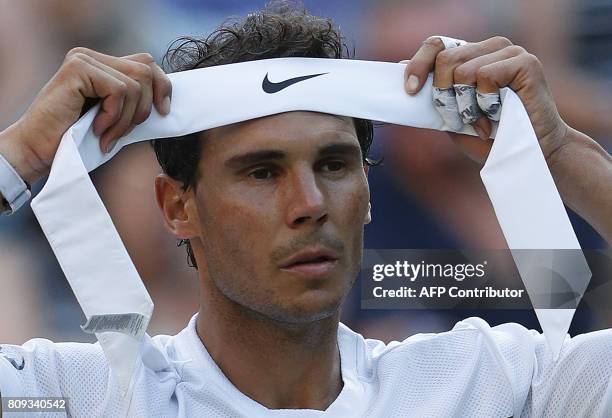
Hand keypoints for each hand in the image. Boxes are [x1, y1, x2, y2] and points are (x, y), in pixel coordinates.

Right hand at [0, 47, 171, 183]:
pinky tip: (97, 129)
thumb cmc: (77, 140)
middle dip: (145, 107)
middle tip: (126, 131)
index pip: (147, 64)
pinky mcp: (78, 69)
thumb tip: (168, 100)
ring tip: (108, 135)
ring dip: (127, 119)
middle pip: (146, 70)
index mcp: (102, 65)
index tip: (164, 112)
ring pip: (135, 85)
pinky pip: (119, 92)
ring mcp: (83, 59)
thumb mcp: (115, 118)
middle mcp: (92, 56)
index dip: (162, 87)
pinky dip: (114, 117)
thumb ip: (134, 103)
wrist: (39, 151)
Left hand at [403, 36, 567, 163]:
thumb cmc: (491, 139)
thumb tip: (403, 63)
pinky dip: (485, 101)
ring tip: (483, 121)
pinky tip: (498, 114)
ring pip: (462, 70)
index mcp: (472, 56)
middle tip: (460, 120)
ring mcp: (510, 52)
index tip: (411, 91)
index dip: (418, 65)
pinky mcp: (525, 62)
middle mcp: (490, 48)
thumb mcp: (452, 115)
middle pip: (445, 59)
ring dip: (466, 105)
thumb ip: (433, 91)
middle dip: (444, 96)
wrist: (526, 156)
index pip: (436, 45)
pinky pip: (484, 75)